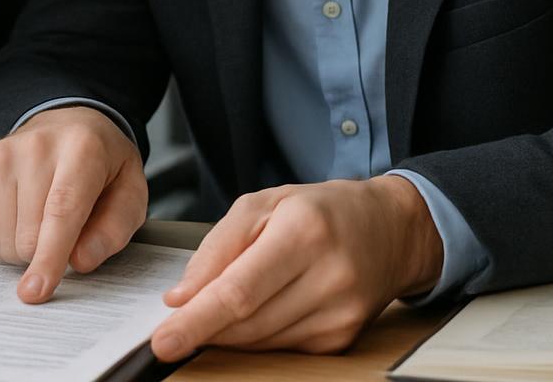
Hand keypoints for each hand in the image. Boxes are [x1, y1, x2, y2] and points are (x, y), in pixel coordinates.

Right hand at [0, 105, 147, 302]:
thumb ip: (114, 229)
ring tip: (42, 214)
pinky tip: (19, 208)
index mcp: (82, 149)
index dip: (50, 256)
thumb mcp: (130, 194)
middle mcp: (34, 145)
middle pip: (28, 237)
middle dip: (46, 253)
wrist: (66, 127)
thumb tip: (79, 262)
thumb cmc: (101, 168)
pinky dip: (3, 235)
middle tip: (65, 228)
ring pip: (4, 241)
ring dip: (25, 246)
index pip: (61, 210)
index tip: (36, 291)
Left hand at [150, 175, 442, 359]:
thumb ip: (217, 247)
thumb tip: (181, 298)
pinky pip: (280, 348)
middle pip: (248, 322)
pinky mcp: (342, 338)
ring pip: (260, 341)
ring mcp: (339, 313)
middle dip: (203, 330)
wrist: (390, 230)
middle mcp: (328, 276)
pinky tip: (256, 313)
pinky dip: (255, 336)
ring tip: (217, 310)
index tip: (163, 341)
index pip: (240, 291)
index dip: (197, 321)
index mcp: (303, 232)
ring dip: (227, 334)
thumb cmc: (320, 211)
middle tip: (171, 333)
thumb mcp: (262, 204)